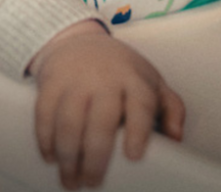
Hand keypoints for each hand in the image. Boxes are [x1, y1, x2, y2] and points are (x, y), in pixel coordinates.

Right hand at [28, 20, 185, 188]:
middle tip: (92, 182)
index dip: (137, 131)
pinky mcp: (51, 82)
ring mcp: (76, 80)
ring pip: (69, 122)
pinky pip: (44, 115)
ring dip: (68, 157)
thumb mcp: (151, 81)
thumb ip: (170, 107)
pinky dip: (46, 140)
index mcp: (134, 80)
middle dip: (94, 158)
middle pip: (100, 121)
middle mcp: (105, 78)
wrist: (80, 41)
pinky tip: (51, 157)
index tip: (133, 156)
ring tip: (71, 180)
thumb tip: (176, 136)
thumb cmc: (120, 69)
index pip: (139, 105)